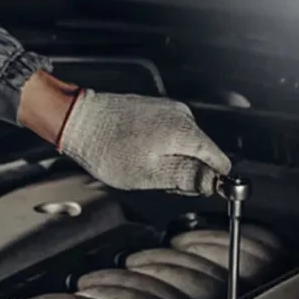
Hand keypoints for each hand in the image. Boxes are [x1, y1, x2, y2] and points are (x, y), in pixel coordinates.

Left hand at [57, 89, 231, 195]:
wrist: (79, 120)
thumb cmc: (107, 148)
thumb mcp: (150, 174)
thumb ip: (187, 178)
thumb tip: (215, 183)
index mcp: (185, 131)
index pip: (219, 159)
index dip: (213, 180)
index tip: (198, 190)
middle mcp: (182, 115)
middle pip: (203, 153)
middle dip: (189, 172)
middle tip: (161, 181)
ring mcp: (168, 109)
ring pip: (186, 144)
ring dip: (173, 161)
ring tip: (146, 167)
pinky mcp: (155, 108)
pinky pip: (171, 134)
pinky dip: (162, 148)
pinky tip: (140, 154)